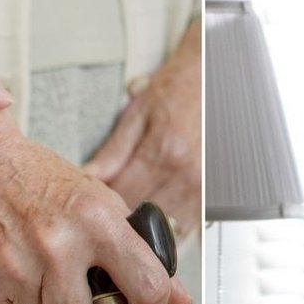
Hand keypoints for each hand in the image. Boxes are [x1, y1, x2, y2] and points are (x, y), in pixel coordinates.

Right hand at [0, 88, 193, 303]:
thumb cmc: (44, 181)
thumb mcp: (104, 205)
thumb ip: (144, 254)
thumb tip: (179, 300)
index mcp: (97, 221)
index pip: (146, 287)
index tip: (142, 301)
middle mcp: (58, 244)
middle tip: (81, 291)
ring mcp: (17, 263)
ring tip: (47, 270)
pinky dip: (18, 299)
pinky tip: (21, 266)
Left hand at [84, 20, 199, 237]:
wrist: (213, 77)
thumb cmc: (177, 90)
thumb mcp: (137, 114)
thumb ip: (112, 152)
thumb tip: (87, 178)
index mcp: (161, 153)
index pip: (122, 197)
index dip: (104, 203)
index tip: (96, 202)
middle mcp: (185, 173)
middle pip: (144, 214)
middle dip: (125, 214)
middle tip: (115, 207)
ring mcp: (204, 186)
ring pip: (168, 225)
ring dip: (151, 222)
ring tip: (141, 208)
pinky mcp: (215, 193)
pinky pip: (194, 226)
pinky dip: (177, 227)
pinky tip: (166, 218)